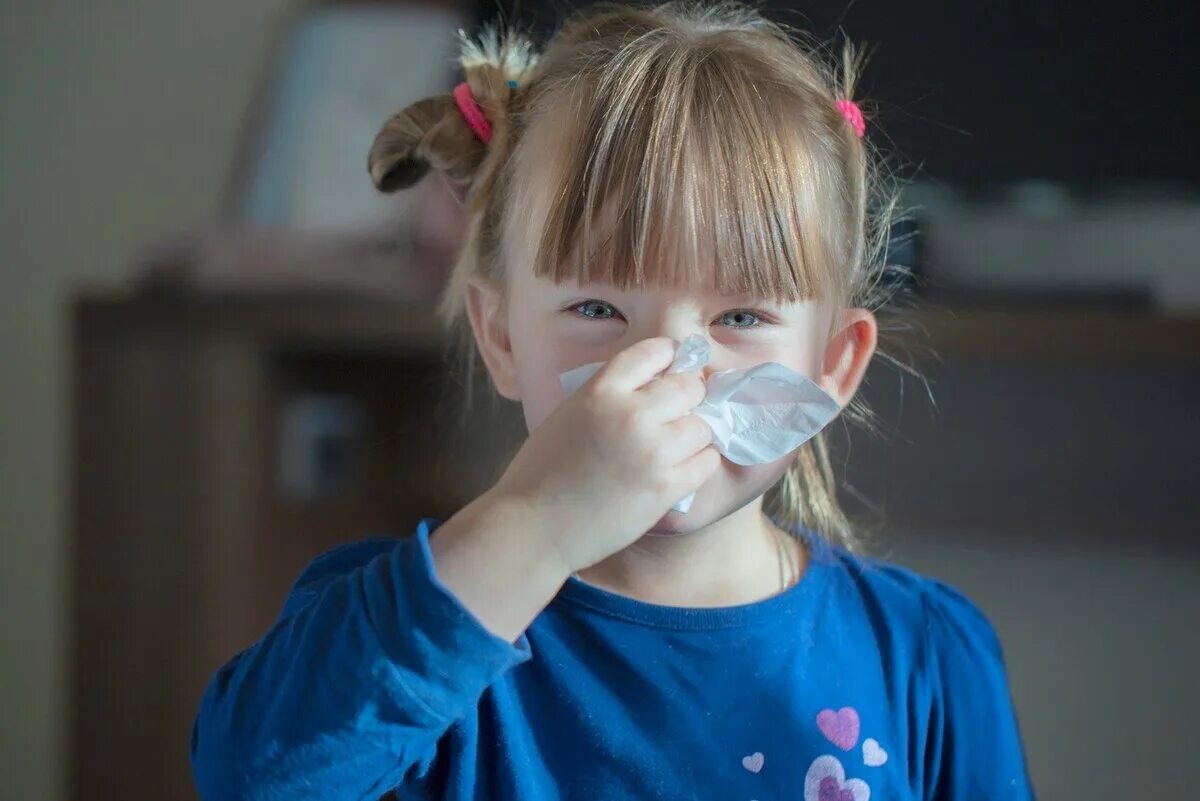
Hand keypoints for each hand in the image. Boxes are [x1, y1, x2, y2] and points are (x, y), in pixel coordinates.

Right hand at [490, 336, 720, 572]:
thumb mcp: (568, 414)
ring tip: (677, 447)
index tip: (672, 368)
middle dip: (688, 397)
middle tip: (678, 413)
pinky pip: (706, 462)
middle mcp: (630, 414)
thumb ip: (607, 396)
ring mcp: (651, 452)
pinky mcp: (665, 488)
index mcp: (600, 391)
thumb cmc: (541, 473)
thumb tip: (649, 388)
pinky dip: (699, 463)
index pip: (654, 351)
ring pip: (702, 426)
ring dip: (693, 434)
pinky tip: (683, 468)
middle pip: (689, 387)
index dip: (669, 357)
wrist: (534, 527)